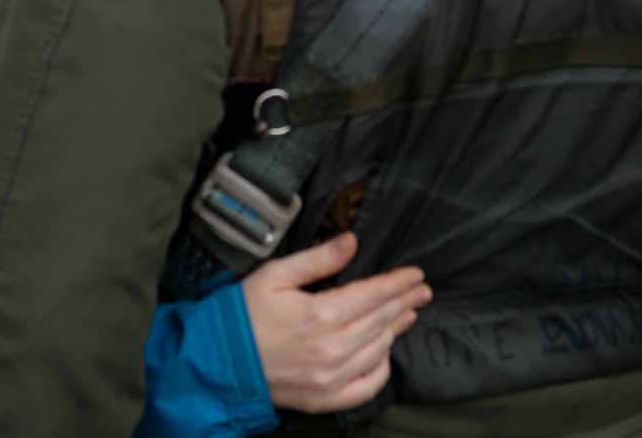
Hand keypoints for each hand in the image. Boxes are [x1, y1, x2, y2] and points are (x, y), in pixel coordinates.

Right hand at [242, 233, 431, 413]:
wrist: (219, 362)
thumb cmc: (243, 314)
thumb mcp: (275, 274)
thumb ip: (318, 259)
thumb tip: (351, 241)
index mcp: (322, 314)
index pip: (373, 294)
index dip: (398, 283)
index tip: (415, 275)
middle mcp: (332, 349)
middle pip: (381, 320)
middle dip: (405, 301)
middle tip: (423, 291)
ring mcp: (330, 378)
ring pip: (378, 349)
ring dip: (396, 328)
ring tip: (408, 313)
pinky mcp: (324, 399)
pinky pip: (366, 386)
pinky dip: (381, 369)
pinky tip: (385, 353)